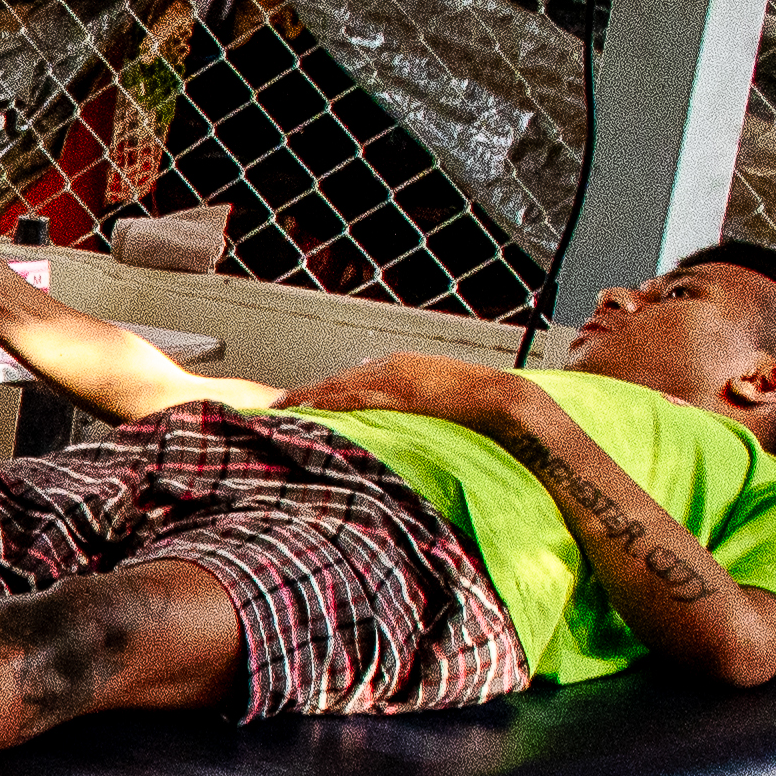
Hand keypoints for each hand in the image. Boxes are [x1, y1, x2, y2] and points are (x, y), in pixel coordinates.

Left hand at [279, 349, 494, 420]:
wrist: (501, 399)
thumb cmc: (473, 404)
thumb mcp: (435, 396)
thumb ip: (409, 400)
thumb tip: (388, 406)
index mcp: (399, 366)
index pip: (350, 379)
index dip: (322, 390)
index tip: (297, 400)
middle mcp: (392, 367)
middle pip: (337, 380)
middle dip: (305, 392)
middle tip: (274, 404)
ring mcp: (395, 378)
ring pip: (339, 386)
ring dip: (308, 397)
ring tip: (279, 408)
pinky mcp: (400, 393)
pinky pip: (356, 398)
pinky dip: (330, 403)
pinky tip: (309, 409)